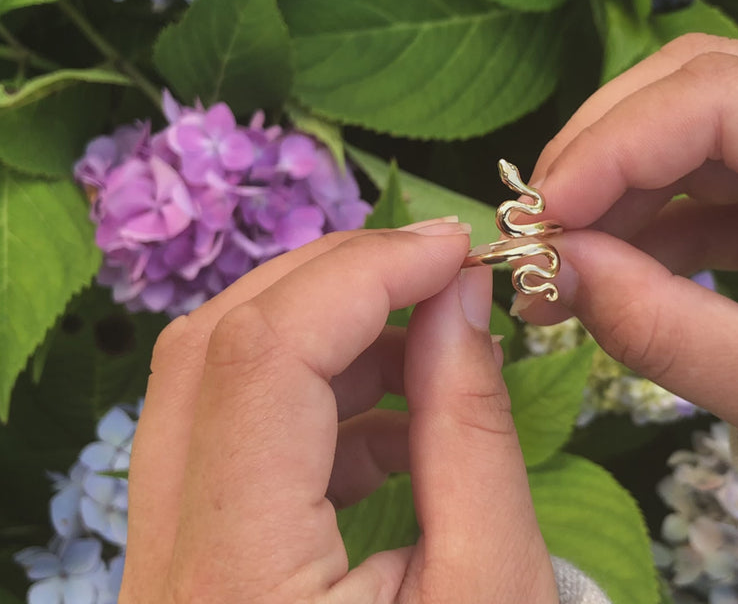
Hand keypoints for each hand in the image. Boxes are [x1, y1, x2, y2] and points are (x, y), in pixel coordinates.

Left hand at [120, 221, 557, 602]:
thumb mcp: (493, 584)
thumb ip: (470, 430)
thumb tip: (458, 299)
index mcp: (235, 578)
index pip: (264, 359)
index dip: (363, 273)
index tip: (459, 250)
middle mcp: (165, 559)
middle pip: (210, 348)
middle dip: (331, 281)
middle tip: (438, 270)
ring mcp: (162, 560)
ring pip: (208, 382)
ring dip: (320, 332)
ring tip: (430, 338)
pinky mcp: (189, 562)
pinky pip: (230, 438)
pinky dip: (312, 399)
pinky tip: (394, 418)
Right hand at [520, 35, 737, 470]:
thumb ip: (657, 327)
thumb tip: (552, 265)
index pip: (729, 98)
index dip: (615, 145)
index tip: (538, 214)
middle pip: (708, 81)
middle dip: (605, 150)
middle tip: (535, 230)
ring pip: (703, 115)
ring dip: (620, 181)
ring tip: (560, 261)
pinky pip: (720, 164)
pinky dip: (656, 207)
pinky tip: (610, 264)